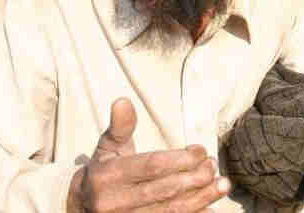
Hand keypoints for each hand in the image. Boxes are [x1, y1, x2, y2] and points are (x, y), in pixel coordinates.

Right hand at [67, 98, 230, 212]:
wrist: (82, 208)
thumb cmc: (103, 172)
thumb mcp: (107, 147)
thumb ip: (120, 126)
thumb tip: (123, 101)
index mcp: (110, 175)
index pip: (151, 166)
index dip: (180, 158)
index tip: (201, 151)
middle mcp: (116, 201)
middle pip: (164, 190)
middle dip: (194, 178)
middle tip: (213, 165)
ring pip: (171, 211)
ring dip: (201, 198)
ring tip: (222, 185)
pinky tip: (211, 208)